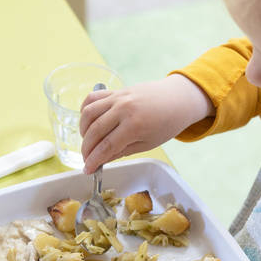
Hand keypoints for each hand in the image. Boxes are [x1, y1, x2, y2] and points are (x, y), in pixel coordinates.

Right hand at [79, 74, 213, 173]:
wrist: (177, 99)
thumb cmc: (167, 123)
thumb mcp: (148, 144)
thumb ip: (122, 151)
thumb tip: (102, 159)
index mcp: (135, 125)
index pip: (107, 146)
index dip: (94, 160)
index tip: (88, 169)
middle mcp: (123, 109)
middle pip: (95, 131)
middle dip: (86, 148)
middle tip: (86, 159)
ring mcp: (118, 97)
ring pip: (89, 113)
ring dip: (83, 130)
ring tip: (87, 142)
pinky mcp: (116, 90)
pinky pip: (93, 98)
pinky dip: (85, 110)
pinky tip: (88, 122)